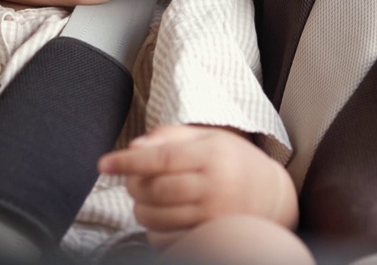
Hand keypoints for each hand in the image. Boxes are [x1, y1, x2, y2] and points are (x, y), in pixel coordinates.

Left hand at [97, 125, 297, 247]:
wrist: (272, 197)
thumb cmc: (235, 162)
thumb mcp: (210, 138)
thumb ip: (171, 136)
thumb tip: (135, 147)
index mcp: (213, 155)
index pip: (161, 158)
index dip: (128, 162)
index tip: (104, 164)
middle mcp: (215, 187)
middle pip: (154, 190)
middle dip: (133, 185)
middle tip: (133, 180)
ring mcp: (213, 217)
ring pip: (156, 217)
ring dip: (141, 208)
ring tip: (149, 198)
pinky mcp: (210, 238)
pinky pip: (166, 240)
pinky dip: (154, 230)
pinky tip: (162, 217)